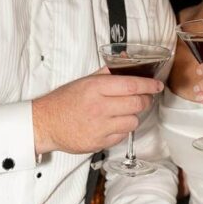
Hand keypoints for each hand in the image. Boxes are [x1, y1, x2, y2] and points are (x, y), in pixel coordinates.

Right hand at [33, 68, 162, 155]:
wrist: (46, 124)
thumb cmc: (64, 101)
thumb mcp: (84, 81)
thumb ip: (107, 73)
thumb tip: (125, 61)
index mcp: (96, 88)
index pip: (131, 85)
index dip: (148, 85)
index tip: (156, 85)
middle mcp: (99, 107)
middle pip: (137, 104)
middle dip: (144, 100)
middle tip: (143, 98)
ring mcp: (100, 127)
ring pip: (133, 122)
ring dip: (132, 116)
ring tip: (122, 113)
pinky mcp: (99, 142)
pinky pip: (122, 136)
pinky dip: (121, 130)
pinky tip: (112, 124)